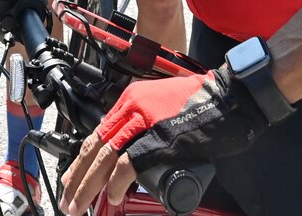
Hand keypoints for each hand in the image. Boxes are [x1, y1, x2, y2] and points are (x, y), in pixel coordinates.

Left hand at [59, 68, 264, 215]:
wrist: (233, 97)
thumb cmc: (204, 104)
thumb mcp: (163, 106)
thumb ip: (147, 124)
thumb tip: (135, 153)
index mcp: (131, 100)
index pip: (98, 133)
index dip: (82, 160)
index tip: (73, 179)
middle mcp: (132, 107)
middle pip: (94, 145)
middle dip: (77, 176)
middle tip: (68, 199)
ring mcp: (145, 122)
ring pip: (105, 156)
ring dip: (88, 184)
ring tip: (78, 204)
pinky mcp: (161, 139)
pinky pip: (130, 162)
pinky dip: (116, 181)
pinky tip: (111, 196)